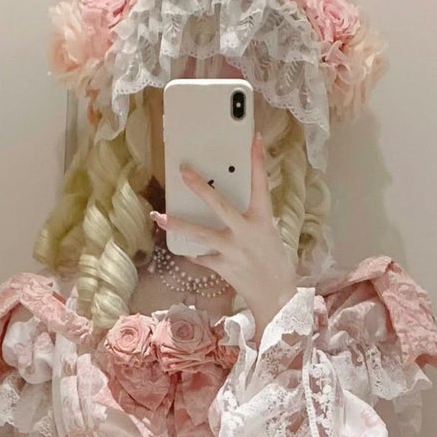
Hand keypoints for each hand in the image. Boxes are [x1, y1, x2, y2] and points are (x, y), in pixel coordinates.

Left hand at [151, 130, 297, 331]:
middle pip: (219, 205)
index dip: (257, 161)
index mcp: (263, 220)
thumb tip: (229, 209)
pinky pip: (202, 257)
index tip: (253, 138)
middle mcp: (246, 232)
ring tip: (160, 216)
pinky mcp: (222, 267)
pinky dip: (194, 253)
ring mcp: (232, 250)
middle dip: (200, 187)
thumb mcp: (269, 235)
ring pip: (200, 233)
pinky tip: (185, 250)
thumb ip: (251, 220)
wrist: (276, 298)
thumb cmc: (275, 265)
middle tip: (183, 171)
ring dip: (178, 225)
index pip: (261, 184)